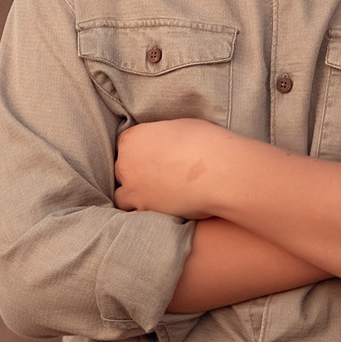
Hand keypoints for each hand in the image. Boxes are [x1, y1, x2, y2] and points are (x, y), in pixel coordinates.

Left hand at [115, 119, 246, 218]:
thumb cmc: (205, 143)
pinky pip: (135, 213)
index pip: (126, 147)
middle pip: (122, 171)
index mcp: (133, 139)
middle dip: (135, 174)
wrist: (218, 171)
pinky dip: (144, 212)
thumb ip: (162, 138)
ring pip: (122, 195)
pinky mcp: (144, 209)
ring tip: (155, 197)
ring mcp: (132, 188)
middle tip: (156, 178)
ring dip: (135, 196)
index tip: (151, 160)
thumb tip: (164, 144)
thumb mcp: (178, 128)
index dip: (139, 154)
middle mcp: (126, 163)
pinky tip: (158, 209)